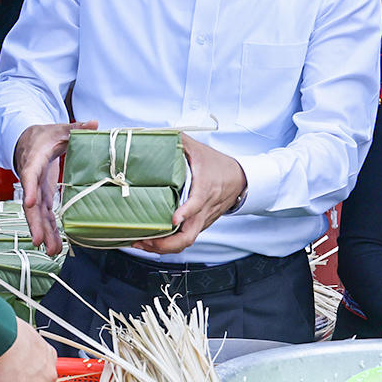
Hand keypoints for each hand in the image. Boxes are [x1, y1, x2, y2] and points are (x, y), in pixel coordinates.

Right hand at [13, 120, 91, 254]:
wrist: (27, 141)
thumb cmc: (44, 135)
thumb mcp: (59, 129)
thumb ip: (75, 128)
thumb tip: (94, 124)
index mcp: (35, 160)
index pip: (30, 175)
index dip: (30, 189)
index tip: (31, 202)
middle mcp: (32, 179)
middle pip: (31, 204)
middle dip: (35, 223)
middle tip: (39, 240)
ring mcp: (36, 190)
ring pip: (37, 214)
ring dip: (43, 232)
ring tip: (51, 250)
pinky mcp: (42, 197)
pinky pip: (44, 215)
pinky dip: (49, 230)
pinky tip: (55, 246)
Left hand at [133, 135, 246, 255]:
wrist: (241, 179)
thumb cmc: (218, 165)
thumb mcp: (199, 149)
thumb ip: (178, 141)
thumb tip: (156, 133)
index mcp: (205, 189)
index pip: (197, 204)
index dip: (185, 212)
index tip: (173, 218)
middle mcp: (204, 210)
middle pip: (189, 236)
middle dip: (165, 244)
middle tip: (144, 240)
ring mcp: (202, 220)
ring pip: (185, 242)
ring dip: (162, 248)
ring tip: (140, 243)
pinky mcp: (200, 225)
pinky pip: (184, 240)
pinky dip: (168, 245)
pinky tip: (151, 241)